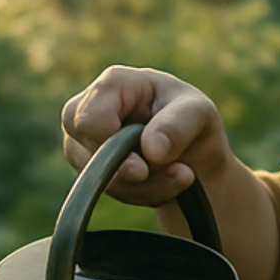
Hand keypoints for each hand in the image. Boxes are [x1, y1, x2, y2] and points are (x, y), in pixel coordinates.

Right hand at [61, 65, 231, 209]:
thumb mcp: (197, 113)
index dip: (114, 147)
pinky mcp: (87, 166)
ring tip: (177, 174)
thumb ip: (177, 126)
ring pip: (97, 180)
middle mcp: (86, 109)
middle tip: (177, 171)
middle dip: (133, 173)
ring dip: (144, 187)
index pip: (90, 120)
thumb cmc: (191, 116)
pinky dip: (139, 195)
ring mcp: (81, 140)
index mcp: (113, 84)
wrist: (193, 148)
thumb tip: (151, 150)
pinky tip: (161, 183)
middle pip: (86, 153)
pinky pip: (106, 192)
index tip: (149, 160)